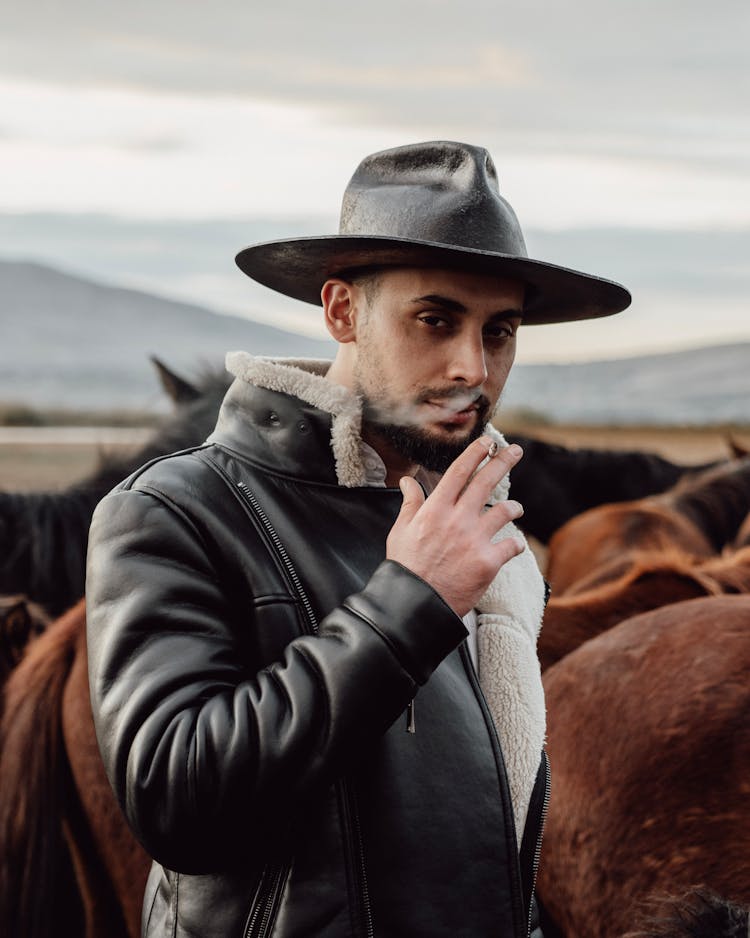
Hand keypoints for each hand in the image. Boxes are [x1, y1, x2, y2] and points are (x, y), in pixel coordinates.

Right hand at [386, 437, 524, 616]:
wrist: (415, 604)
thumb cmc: (405, 568)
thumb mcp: (400, 531)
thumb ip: (410, 504)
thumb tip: (407, 481)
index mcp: (435, 510)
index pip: (459, 472)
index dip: (475, 453)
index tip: (487, 442)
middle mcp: (457, 520)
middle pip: (485, 482)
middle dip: (503, 462)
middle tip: (515, 451)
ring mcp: (474, 540)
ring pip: (504, 511)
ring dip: (513, 507)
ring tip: (515, 509)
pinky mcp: (489, 562)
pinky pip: (512, 545)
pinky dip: (516, 543)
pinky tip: (514, 544)